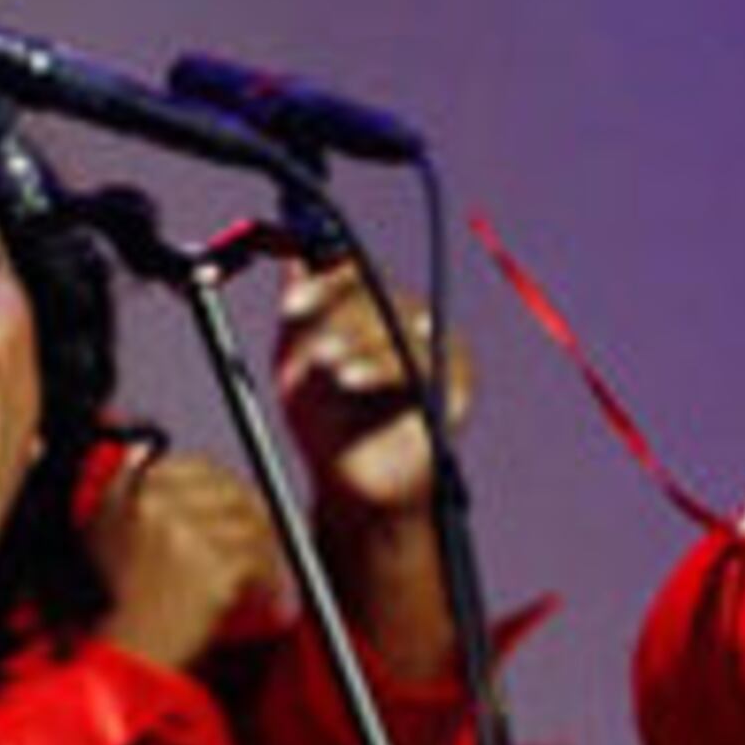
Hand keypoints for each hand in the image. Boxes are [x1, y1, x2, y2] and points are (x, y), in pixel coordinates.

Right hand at [88, 444, 291, 671]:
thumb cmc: (113, 604)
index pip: (197, 468)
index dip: (225, 487)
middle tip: (269, 535)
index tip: (239, 506)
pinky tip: (266, 593)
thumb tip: (143, 448)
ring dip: (266, 547)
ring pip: (249, 524)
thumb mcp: (101, 535)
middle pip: (230, 490)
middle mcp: (158, 505)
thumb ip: (121, 488)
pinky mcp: (213, 568)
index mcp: (132, 491)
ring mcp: (188, 535)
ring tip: (267, 570)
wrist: (123, 657)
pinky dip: (268, 578)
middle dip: (256, 512)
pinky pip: (257, 560)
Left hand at [277, 262, 471, 519]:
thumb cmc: (323, 424)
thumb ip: (296, 315)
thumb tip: (290, 257)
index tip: (288, 306)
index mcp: (373, 307)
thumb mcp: (295, 364)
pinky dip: (380, 366)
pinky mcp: (456, 380)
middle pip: (379, 290)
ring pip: (398, 322)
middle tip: (312, 342)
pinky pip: (421, 360)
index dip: (322, 282)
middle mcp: (409, 317)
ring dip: (357, 340)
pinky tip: (350, 379)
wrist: (350, 487)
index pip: (356, 270)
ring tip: (326, 365)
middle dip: (340, 313)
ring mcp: (436, 345)